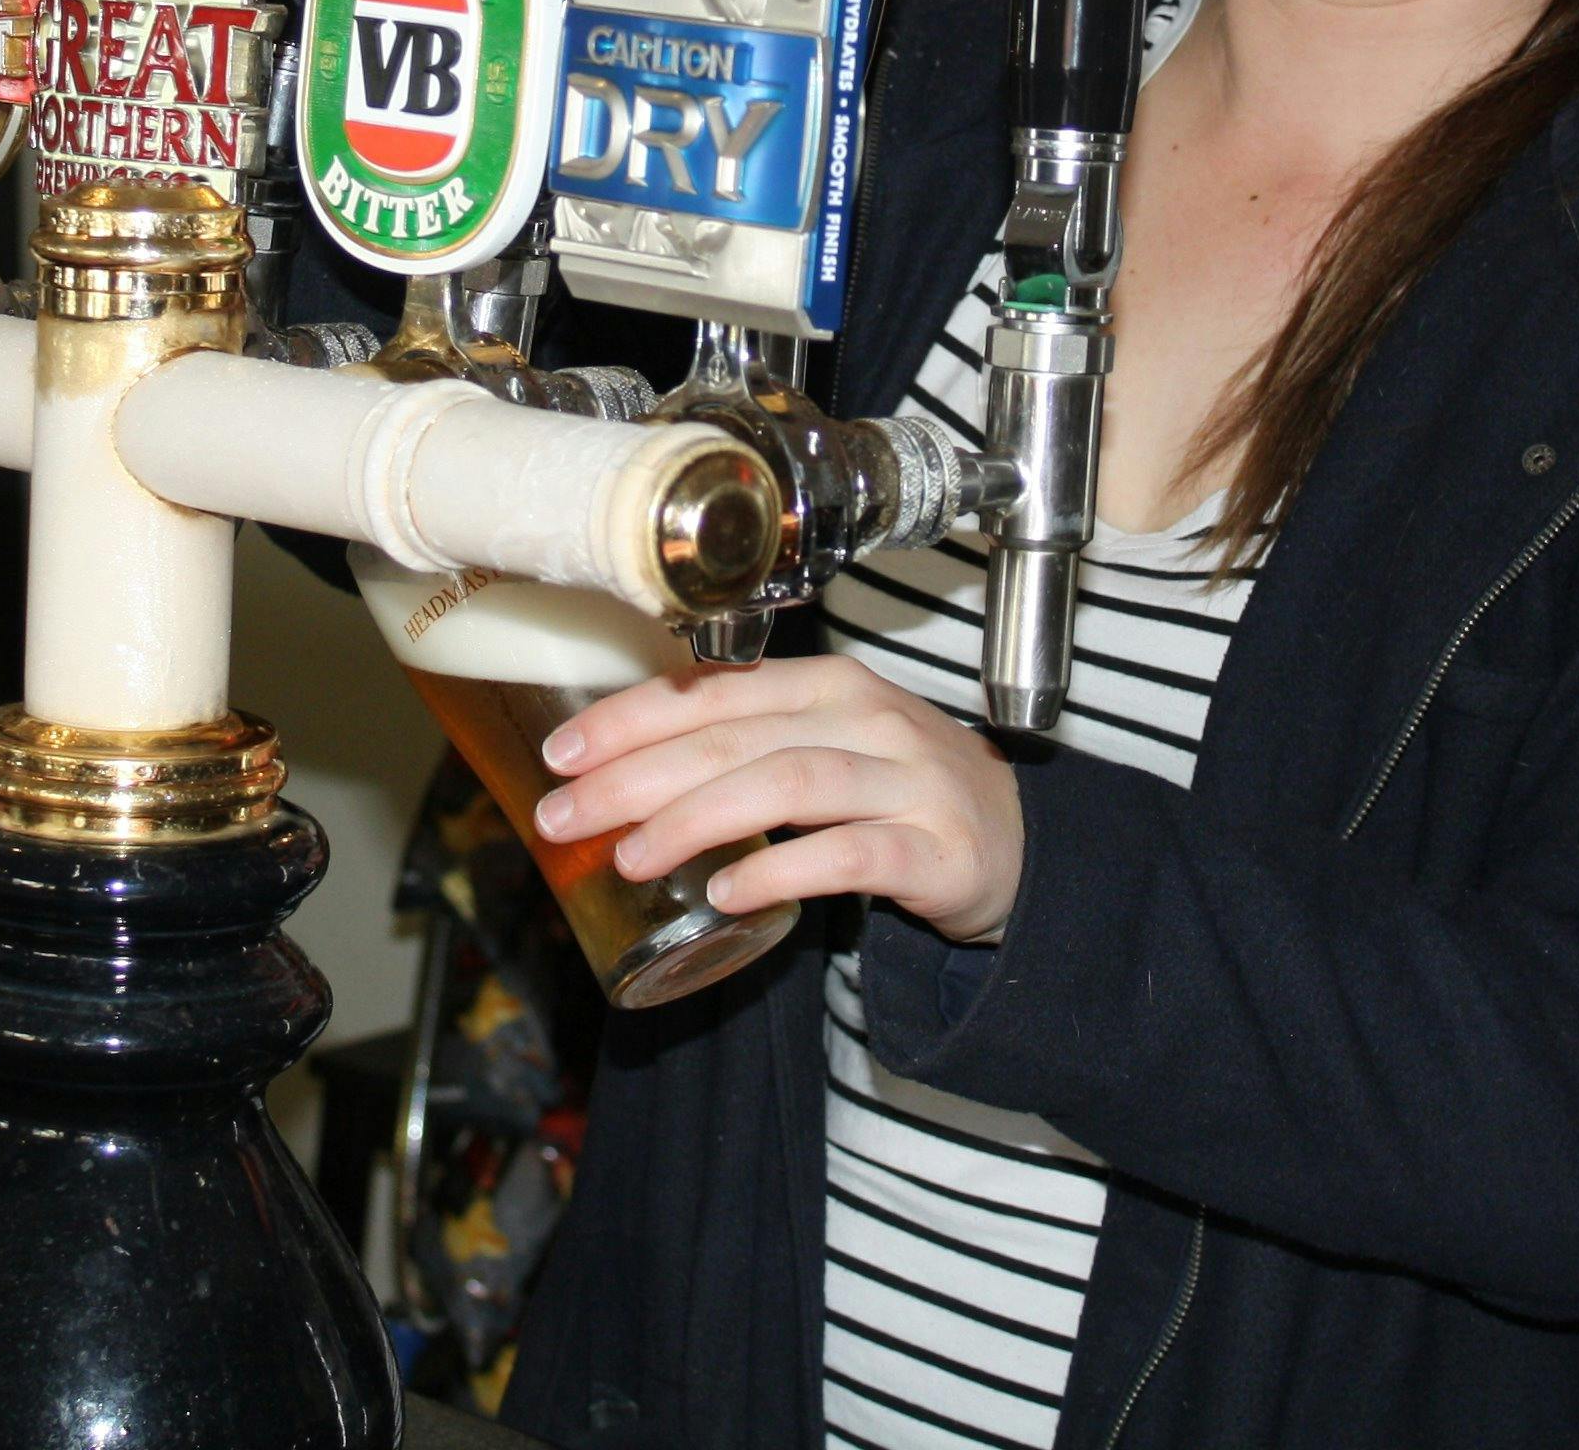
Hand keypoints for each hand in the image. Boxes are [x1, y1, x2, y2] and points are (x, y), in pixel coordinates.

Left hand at [534, 658, 1026, 943]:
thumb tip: (619, 773)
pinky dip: (779, 872)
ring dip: (695, 819)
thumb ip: (742, 747)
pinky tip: (726, 893)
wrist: (1017, 842)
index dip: (632, 717)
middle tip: (566, 815)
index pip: (714, 690)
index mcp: (826, 685)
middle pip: (735, 737)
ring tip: (630, 855)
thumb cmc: (897, 790)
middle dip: (637, 775)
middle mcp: (866, 719)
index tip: (561, 752)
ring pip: (784, 785)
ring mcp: (906, 781)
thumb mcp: (823, 746)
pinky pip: (846, 856)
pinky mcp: (935, 850)